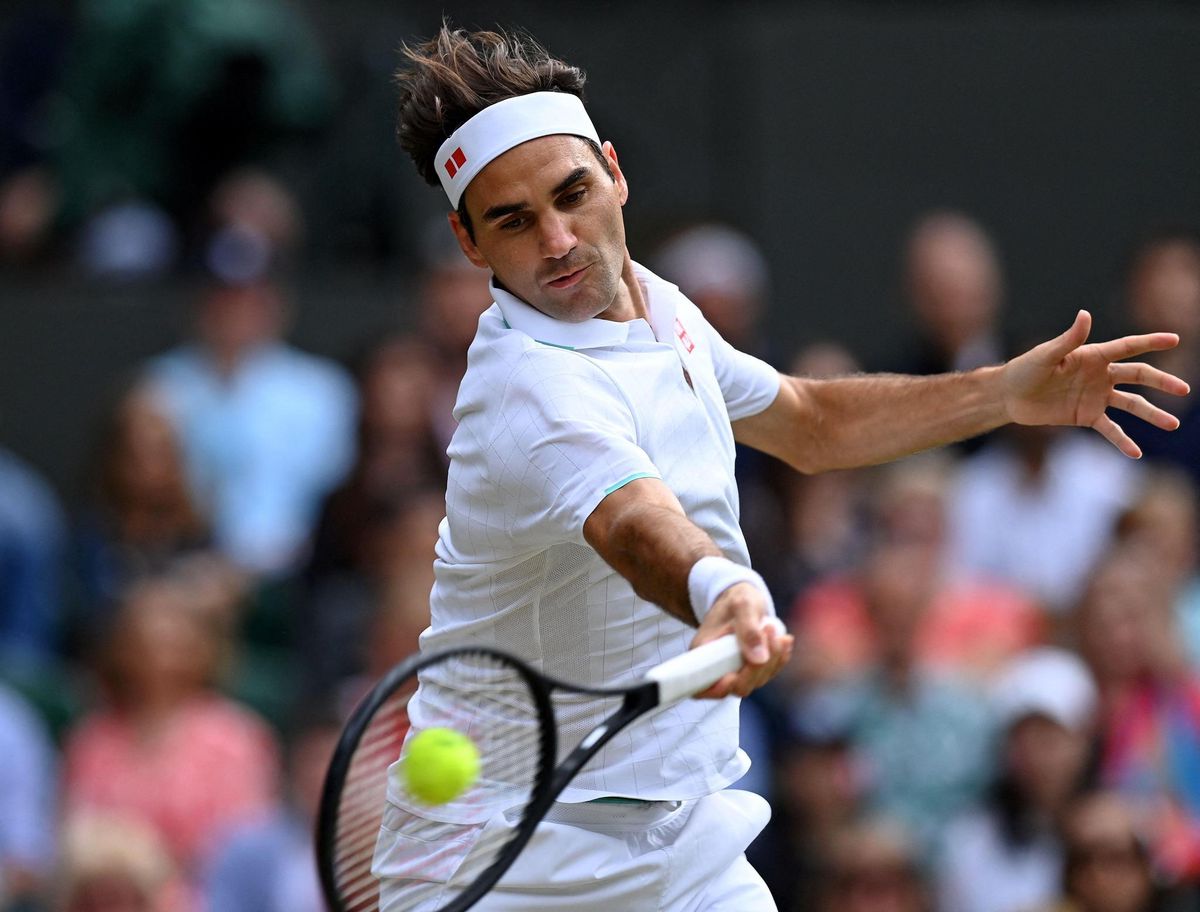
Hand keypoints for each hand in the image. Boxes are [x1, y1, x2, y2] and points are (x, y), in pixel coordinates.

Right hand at [690, 582, 793, 698]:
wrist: (743, 599)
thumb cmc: (737, 599)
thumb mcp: (742, 605)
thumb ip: (749, 629)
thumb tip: (759, 659)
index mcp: (702, 653)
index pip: (704, 687)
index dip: (718, 688)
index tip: (733, 676)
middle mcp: (717, 668)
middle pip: (739, 686)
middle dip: (758, 666)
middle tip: (767, 631)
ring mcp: (736, 671)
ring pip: (757, 681)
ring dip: (772, 658)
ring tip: (773, 629)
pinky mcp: (752, 670)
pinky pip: (770, 673)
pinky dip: (780, 658)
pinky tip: (783, 639)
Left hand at [1001, 310, 1190, 456]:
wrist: (1009, 396)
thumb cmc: (1025, 369)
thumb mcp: (1046, 355)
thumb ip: (1069, 339)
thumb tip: (1085, 314)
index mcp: (1093, 356)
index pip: (1127, 347)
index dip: (1150, 342)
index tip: (1175, 339)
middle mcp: (1100, 375)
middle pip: (1138, 376)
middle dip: (1161, 382)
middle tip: (1184, 389)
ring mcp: (1096, 397)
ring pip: (1131, 405)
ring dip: (1152, 414)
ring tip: (1173, 424)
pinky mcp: (1086, 416)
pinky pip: (1110, 429)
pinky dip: (1123, 441)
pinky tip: (1136, 453)